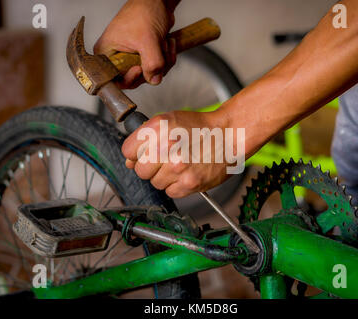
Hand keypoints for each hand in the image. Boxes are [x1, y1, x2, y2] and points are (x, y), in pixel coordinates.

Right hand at [94, 0, 177, 88]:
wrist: (158, 2)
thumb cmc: (144, 12)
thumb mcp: (148, 40)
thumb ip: (152, 64)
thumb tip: (154, 80)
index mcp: (107, 53)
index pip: (114, 79)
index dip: (128, 78)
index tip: (138, 68)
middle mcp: (118, 58)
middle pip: (135, 80)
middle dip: (152, 68)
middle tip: (158, 53)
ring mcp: (132, 58)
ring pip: (149, 75)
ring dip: (163, 61)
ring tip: (164, 44)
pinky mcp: (145, 57)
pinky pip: (158, 69)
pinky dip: (166, 58)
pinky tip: (167, 44)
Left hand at [121, 110, 241, 197]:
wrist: (230, 134)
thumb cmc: (202, 127)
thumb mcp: (169, 121)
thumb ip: (146, 138)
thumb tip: (130, 161)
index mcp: (158, 128)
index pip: (127, 151)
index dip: (135, 154)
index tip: (144, 154)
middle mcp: (166, 148)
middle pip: (140, 170)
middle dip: (150, 167)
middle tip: (164, 160)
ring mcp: (177, 168)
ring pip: (155, 183)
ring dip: (164, 177)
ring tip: (180, 164)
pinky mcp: (189, 184)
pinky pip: (170, 191)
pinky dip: (177, 185)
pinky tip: (187, 173)